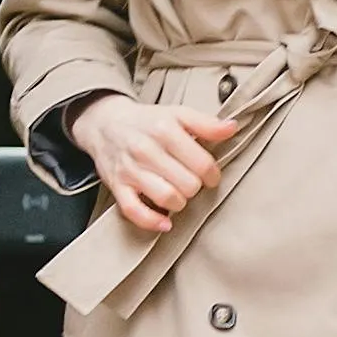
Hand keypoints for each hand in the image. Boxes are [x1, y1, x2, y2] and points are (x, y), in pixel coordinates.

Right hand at [79, 98, 231, 234]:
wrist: (104, 124)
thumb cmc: (146, 122)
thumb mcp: (177, 114)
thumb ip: (206, 122)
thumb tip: (232, 128)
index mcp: (165, 129)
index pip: (202, 163)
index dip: (213, 174)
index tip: (210, 175)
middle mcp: (146, 149)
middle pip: (188, 184)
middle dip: (195, 187)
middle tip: (192, 182)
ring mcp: (130, 170)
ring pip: (167, 198)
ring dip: (180, 203)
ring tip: (179, 195)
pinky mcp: (117, 187)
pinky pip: (135, 211)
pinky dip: (152, 221)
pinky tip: (165, 222)